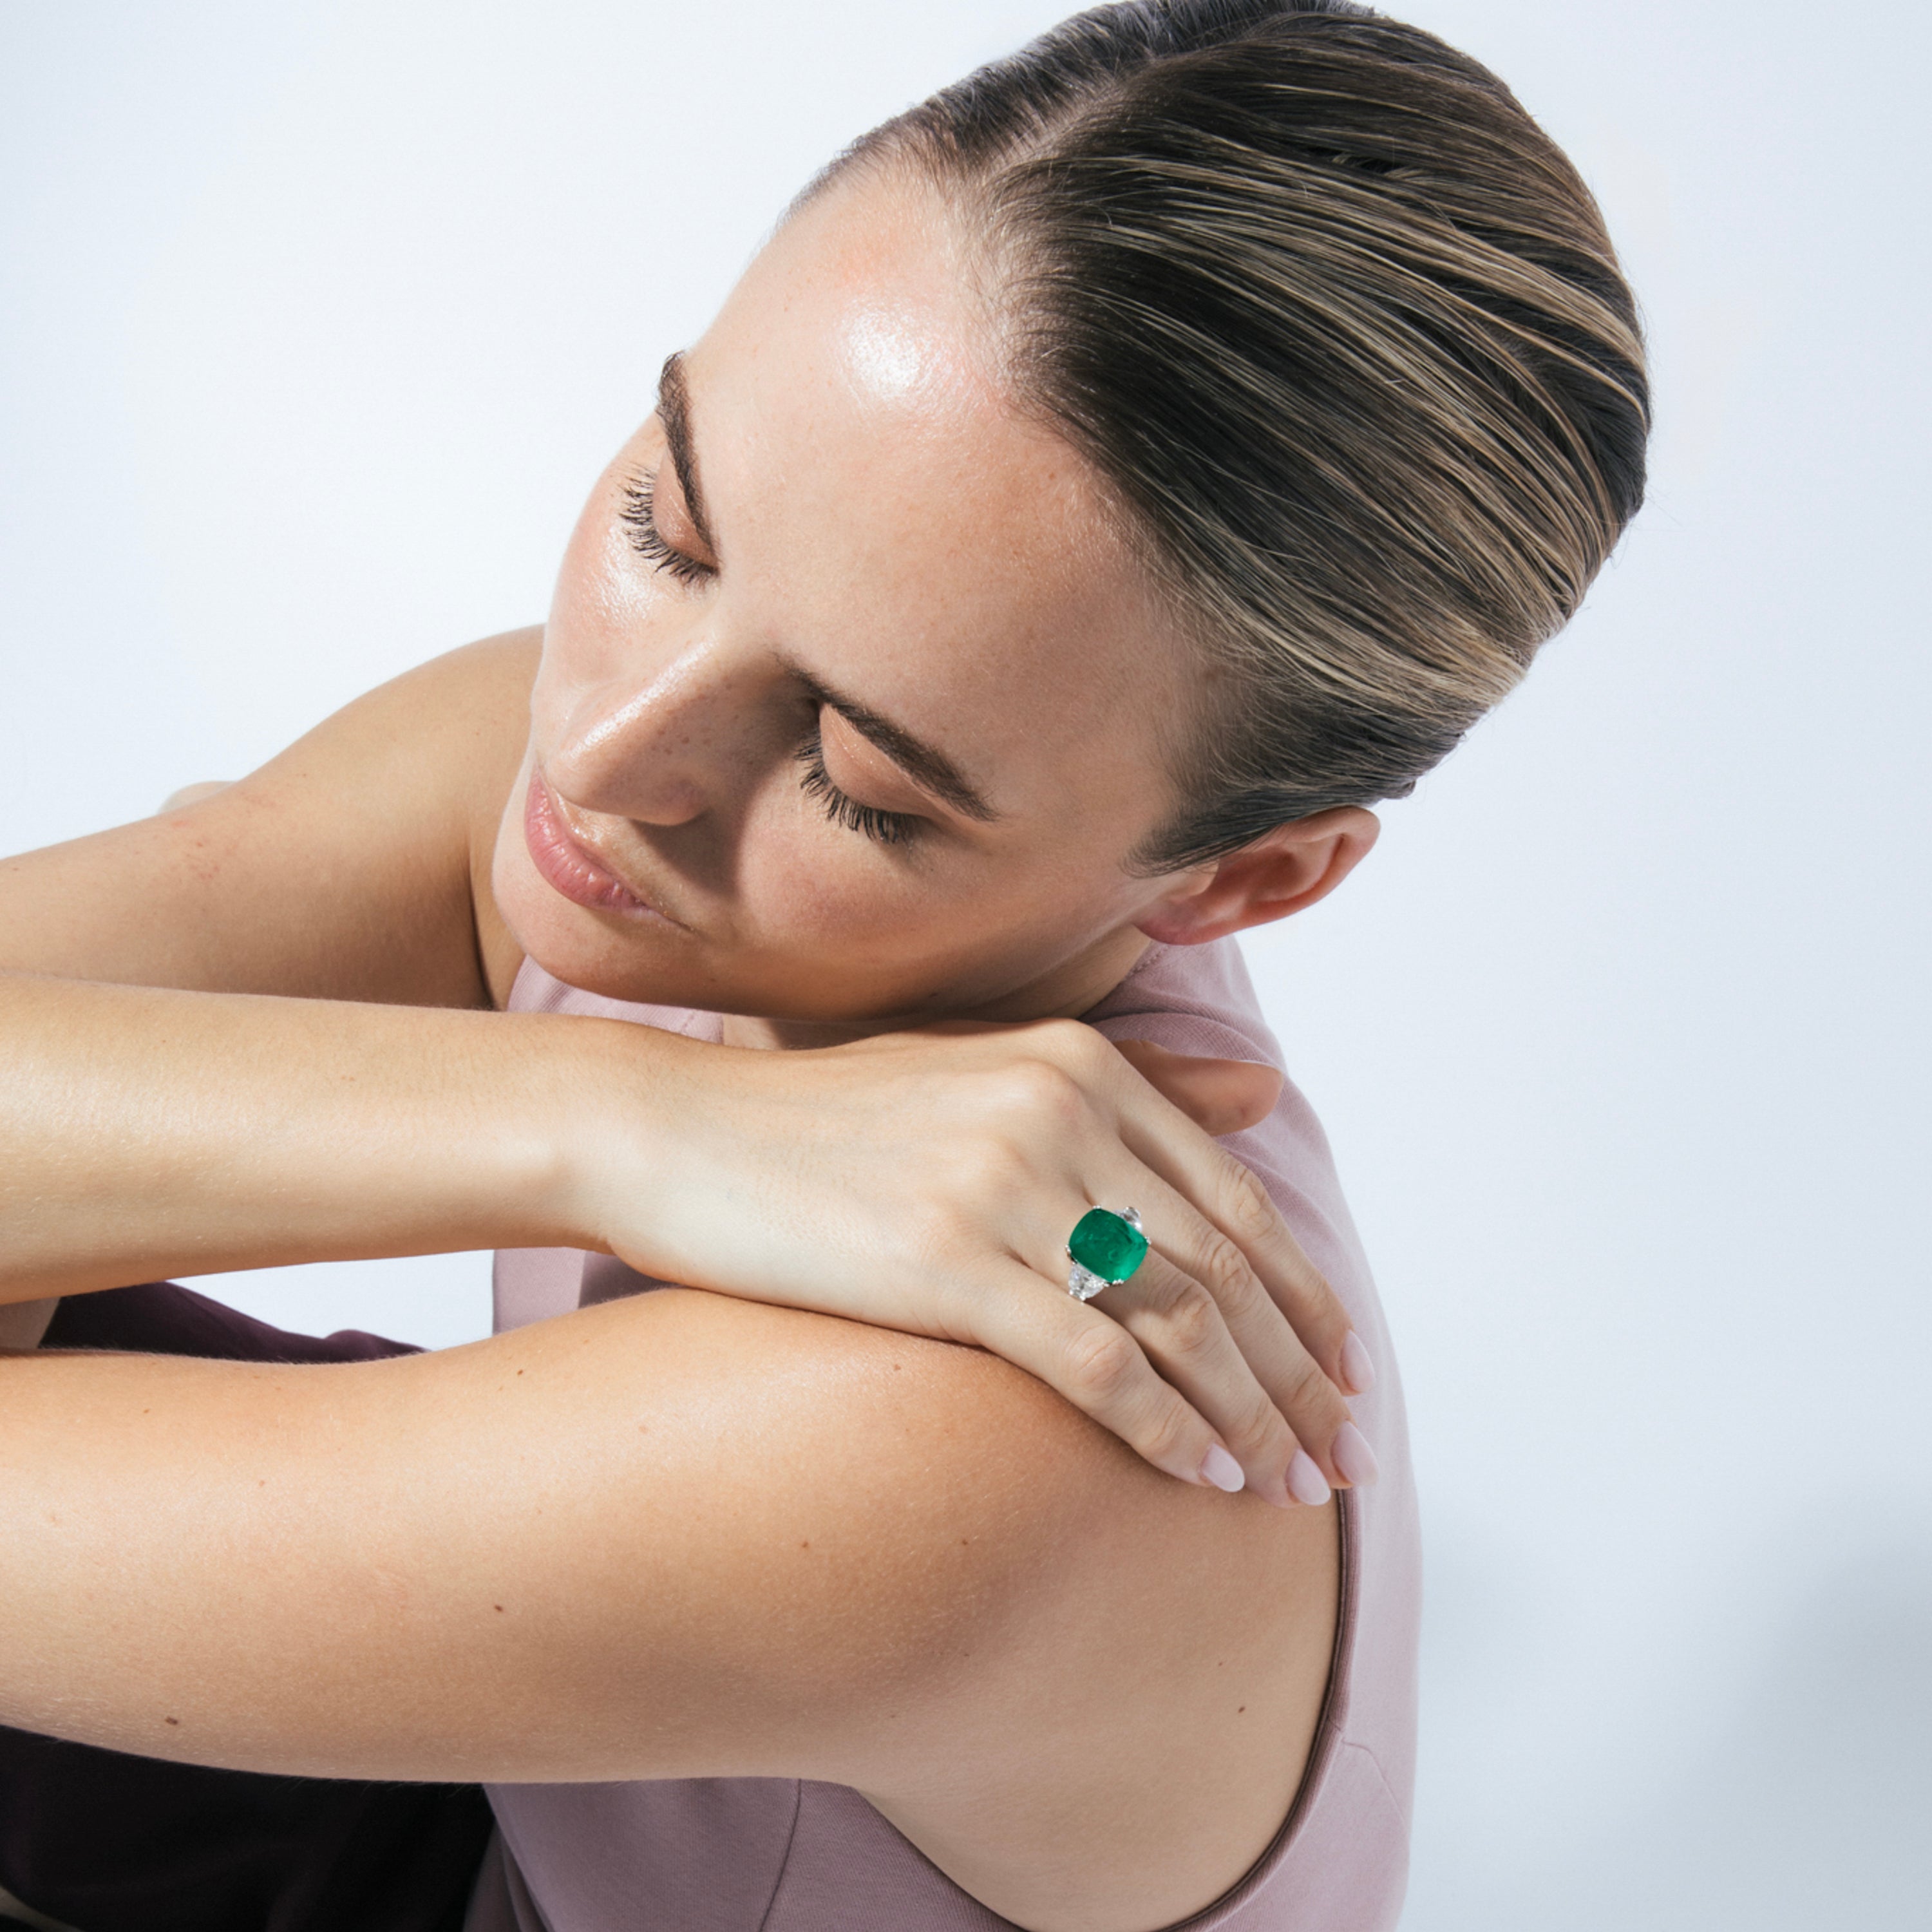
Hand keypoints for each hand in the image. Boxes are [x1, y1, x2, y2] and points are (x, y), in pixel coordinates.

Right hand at [579, 1018, 1374, 1509]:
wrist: (677, 1131)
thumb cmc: (828, 1115)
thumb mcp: (986, 1070)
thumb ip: (1131, 1085)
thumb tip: (1264, 1093)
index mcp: (1079, 1064)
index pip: (1236, 1199)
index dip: (1304, 1296)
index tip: (1344, 1370)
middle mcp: (1059, 1112)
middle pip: (1224, 1267)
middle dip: (1298, 1375)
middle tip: (1341, 1455)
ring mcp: (1003, 1185)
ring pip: (1178, 1321)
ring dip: (1249, 1417)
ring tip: (1287, 1488)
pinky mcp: (945, 1264)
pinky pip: (1094, 1364)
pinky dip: (1162, 1429)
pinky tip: (1197, 1479)